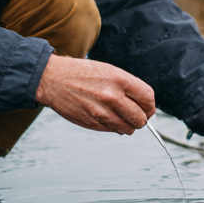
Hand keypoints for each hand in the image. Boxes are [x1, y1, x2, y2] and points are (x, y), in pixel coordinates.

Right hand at [35, 54, 155, 134]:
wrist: (54, 79)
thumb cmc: (83, 73)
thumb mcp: (109, 71)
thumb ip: (128, 87)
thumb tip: (144, 105)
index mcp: (119, 79)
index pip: (148, 98)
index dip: (150, 106)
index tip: (147, 108)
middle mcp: (112, 96)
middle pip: (141, 118)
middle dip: (141, 118)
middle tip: (135, 115)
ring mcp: (102, 112)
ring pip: (129, 128)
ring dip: (128, 125)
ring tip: (121, 117)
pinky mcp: (92, 123)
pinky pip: (113, 131)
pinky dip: (115, 127)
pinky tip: (108, 117)